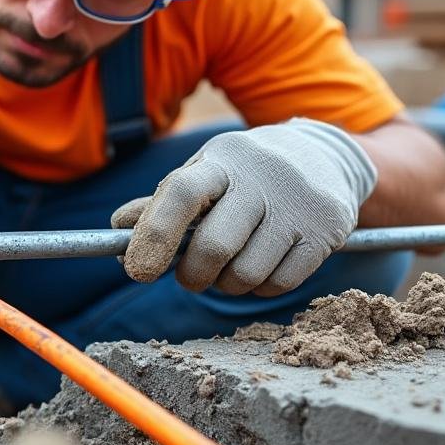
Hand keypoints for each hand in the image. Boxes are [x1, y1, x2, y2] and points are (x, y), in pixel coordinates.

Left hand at [111, 119, 376, 296]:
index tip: (137, 271)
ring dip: (227, 284)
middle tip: (191, 276)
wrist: (325, 157)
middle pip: (214, 246)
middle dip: (193, 275)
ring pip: (246, 274)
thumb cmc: (246, 173)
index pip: (182, 193)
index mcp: (223, 160)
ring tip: (230, 267)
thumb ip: (164, 201)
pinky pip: (280, 283)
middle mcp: (263, 178)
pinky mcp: (326, 230)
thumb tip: (118, 228)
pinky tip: (261, 267)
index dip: (154, 235)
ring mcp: (298, 205)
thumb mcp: (206, 172)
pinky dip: (261, 287)